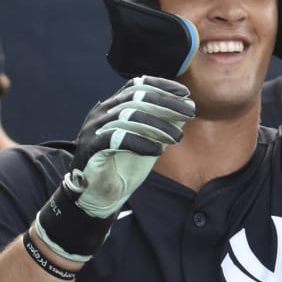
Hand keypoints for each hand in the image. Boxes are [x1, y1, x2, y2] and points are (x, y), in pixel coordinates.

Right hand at [67, 76, 195, 217]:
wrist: (100, 197)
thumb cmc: (124, 167)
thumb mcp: (150, 141)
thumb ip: (165, 123)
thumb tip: (188, 106)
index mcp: (113, 106)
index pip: (137, 85)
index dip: (162, 86)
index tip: (185, 94)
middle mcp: (102, 112)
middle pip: (136, 97)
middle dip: (166, 104)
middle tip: (189, 113)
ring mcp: (94, 128)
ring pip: (129, 115)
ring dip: (158, 125)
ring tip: (177, 137)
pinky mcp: (91, 147)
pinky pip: (118, 138)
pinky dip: (141, 142)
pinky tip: (158, 150)